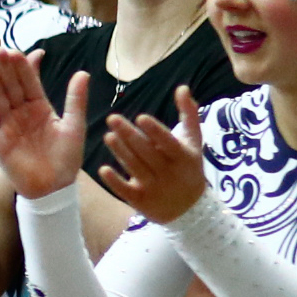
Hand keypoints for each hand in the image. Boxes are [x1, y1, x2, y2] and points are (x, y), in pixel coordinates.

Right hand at [0, 51, 82, 198]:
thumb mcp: (74, 125)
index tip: (15, 48)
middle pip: (7, 85)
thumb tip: (84, 72)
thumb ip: (76, 99)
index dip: (21, 66)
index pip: (27, 81)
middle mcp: (18, 113)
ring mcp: (5, 126)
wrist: (57, 187)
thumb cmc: (67, 158)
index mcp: (36, 106)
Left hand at [97, 87, 211, 222]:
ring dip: (120, 152)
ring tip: (108, 135)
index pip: (168, 142)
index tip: (140, 117)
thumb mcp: (193, 141)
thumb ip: (189, 114)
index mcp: (183, 157)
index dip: (155, 131)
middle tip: (112, 118)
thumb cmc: (188, 166)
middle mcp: (169, 173)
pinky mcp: (141, 201)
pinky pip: (125, 191)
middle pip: (147, 153)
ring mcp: (155, 188)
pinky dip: (114, 181)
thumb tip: (182, 88)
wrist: (188, 208)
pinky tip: (103, 169)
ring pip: (135, 168)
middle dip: (129, 135)